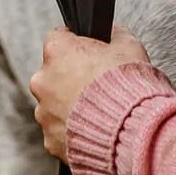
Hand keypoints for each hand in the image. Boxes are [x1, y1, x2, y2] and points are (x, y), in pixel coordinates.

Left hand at [29, 25, 150, 161]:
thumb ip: (114, 36)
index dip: (76, 44)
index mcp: (57, 51)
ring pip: (54, 105)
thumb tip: (112, 34)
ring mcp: (45, 113)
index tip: (89, 52)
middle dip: (71, 78)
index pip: (58, 38)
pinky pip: (60, 132)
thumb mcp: (129, 46)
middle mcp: (43, 81)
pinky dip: (73, 131)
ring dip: (71, 106)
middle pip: (53, 74)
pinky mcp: (51, 140)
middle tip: (97, 85)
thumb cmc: (128, 86)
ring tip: (99, 111)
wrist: (132, 132)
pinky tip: (96, 129)